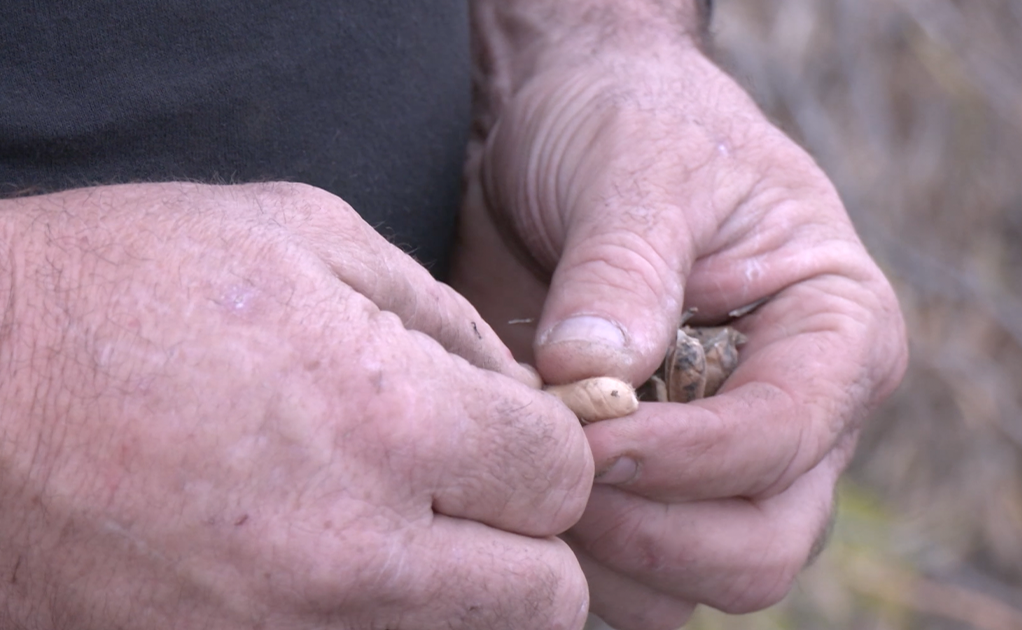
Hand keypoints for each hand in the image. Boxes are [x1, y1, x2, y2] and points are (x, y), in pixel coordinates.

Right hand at [0, 183, 593, 628]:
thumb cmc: (115, 287)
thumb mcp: (299, 235)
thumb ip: (438, 311)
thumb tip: (509, 381)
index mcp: (390, 420)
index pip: (563, 477)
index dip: (548, 446)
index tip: (506, 433)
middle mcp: (356, 552)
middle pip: (546, 600)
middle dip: (530, 542)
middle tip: (474, 496)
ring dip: (459, 595)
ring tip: (394, 527)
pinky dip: (369, 623)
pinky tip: (316, 562)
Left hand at [452, 13, 907, 628]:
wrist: (569, 123)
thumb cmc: (629, 124)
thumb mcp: (635, 170)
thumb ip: (622, 273)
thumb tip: (591, 377)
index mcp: (834, 334)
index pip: (780, 441)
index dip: (681, 458)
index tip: (581, 432)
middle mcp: (794, 419)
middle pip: (756, 550)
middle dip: (648, 534)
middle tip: (546, 475)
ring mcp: (719, 463)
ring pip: (688, 583)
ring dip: (600, 555)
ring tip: (522, 467)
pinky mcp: (648, 482)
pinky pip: (625, 570)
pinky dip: (572, 553)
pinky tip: (514, 477)